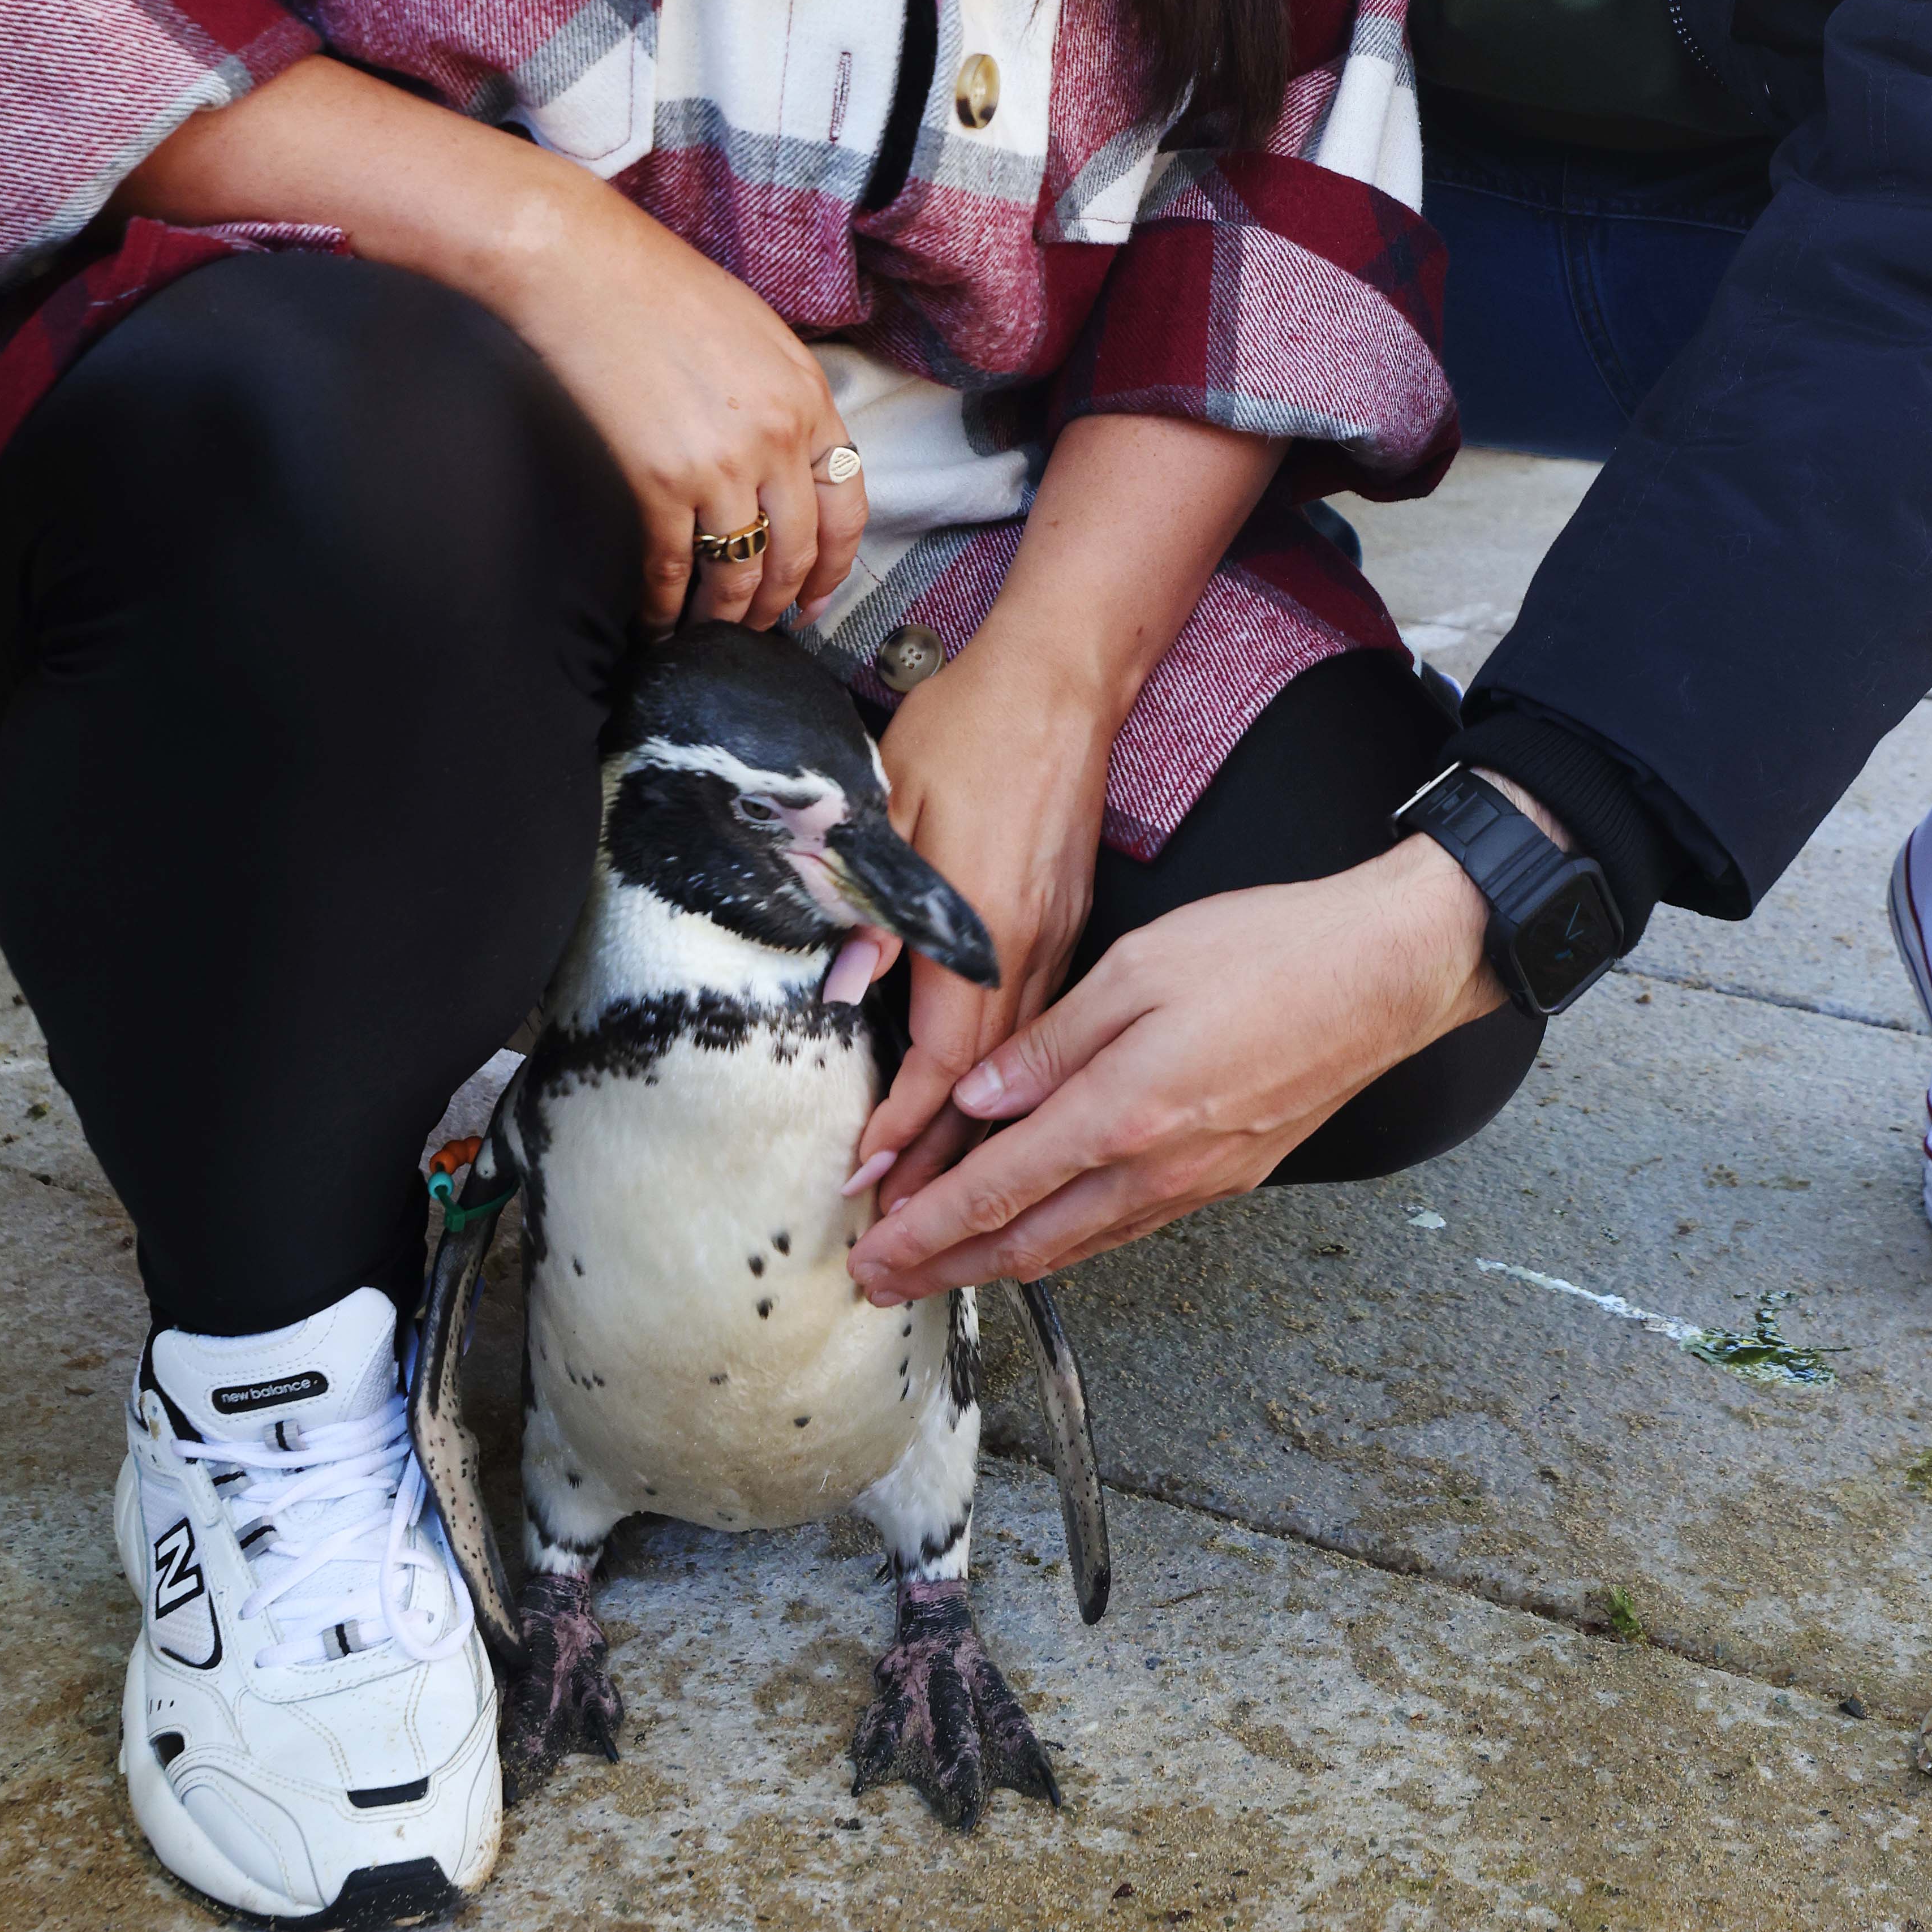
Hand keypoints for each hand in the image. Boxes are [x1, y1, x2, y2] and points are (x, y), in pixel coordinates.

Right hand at [484, 179, 865, 631]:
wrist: (585, 269)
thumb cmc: (663, 289)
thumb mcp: (758, 335)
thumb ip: (784, 399)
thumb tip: (788, 456)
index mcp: (808, 398)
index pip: (847, 504)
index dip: (836, 563)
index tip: (816, 595)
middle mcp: (776, 439)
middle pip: (797, 550)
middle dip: (780, 603)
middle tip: (763, 628)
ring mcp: (720, 463)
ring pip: (740, 570)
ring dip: (727, 615)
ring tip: (712, 633)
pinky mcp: (658, 479)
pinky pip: (672, 564)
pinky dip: (666, 602)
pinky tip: (657, 617)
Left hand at [845, 631, 1119, 1206]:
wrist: (1067, 677)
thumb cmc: (977, 730)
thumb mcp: (899, 805)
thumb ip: (878, 906)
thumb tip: (845, 993)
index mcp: (989, 932)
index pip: (944, 1065)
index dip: (902, 1131)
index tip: (864, 1185)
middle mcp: (1039, 956)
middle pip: (995, 1099)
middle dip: (950, 1186)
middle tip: (906, 1255)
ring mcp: (1072, 949)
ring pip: (1036, 1086)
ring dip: (995, 1162)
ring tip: (954, 1232)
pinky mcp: (1086, 936)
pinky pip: (1064, 1053)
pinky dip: (1037, 1113)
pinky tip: (1017, 1146)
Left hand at [845, 839, 1504, 1299]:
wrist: (1386, 974)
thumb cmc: (1267, 950)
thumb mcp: (1138, 967)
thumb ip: (1050, 1042)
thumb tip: (978, 1099)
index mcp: (1121, 1112)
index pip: (996, 1190)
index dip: (924, 1229)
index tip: (869, 1256)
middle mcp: (1156, 1167)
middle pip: (1027, 1243)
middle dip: (945, 1268)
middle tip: (883, 1283)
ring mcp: (1197, 1183)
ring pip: (1077, 1245)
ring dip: (1000, 1264)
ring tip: (943, 1267)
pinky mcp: (1228, 1178)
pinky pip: (1124, 1226)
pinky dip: (1065, 1241)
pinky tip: (1042, 1232)